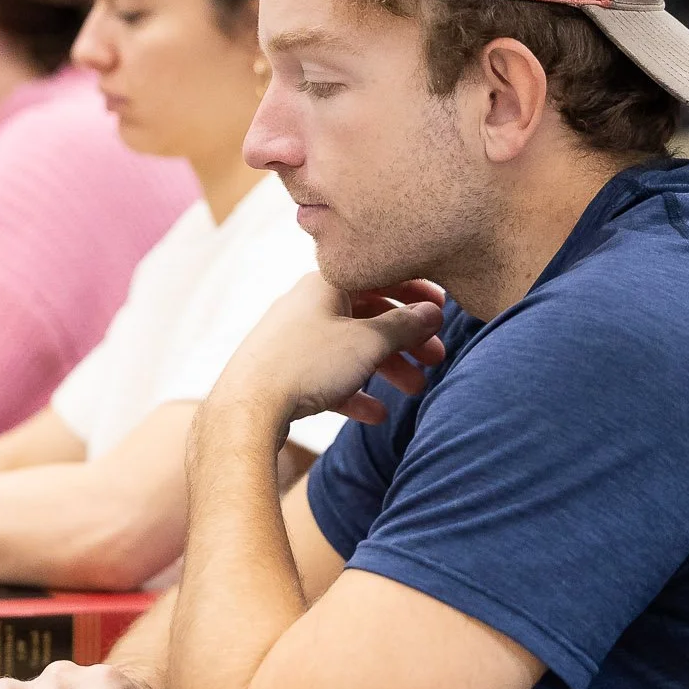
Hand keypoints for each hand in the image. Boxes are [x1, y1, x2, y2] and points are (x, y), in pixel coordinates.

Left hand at [208, 274, 446, 426]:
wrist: (246, 407)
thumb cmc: (306, 364)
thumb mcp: (367, 342)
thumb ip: (403, 326)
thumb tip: (432, 313)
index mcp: (326, 284)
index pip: (379, 275)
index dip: (415, 292)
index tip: (442, 311)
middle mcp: (309, 304)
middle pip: (369, 315)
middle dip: (406, 338)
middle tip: (435, 357)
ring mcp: (295, 338)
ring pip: (352, 348)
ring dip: (387, 367)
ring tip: (416, 388)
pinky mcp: (286, 371)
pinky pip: (330, 377)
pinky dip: (356, 391)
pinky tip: (377, 414)